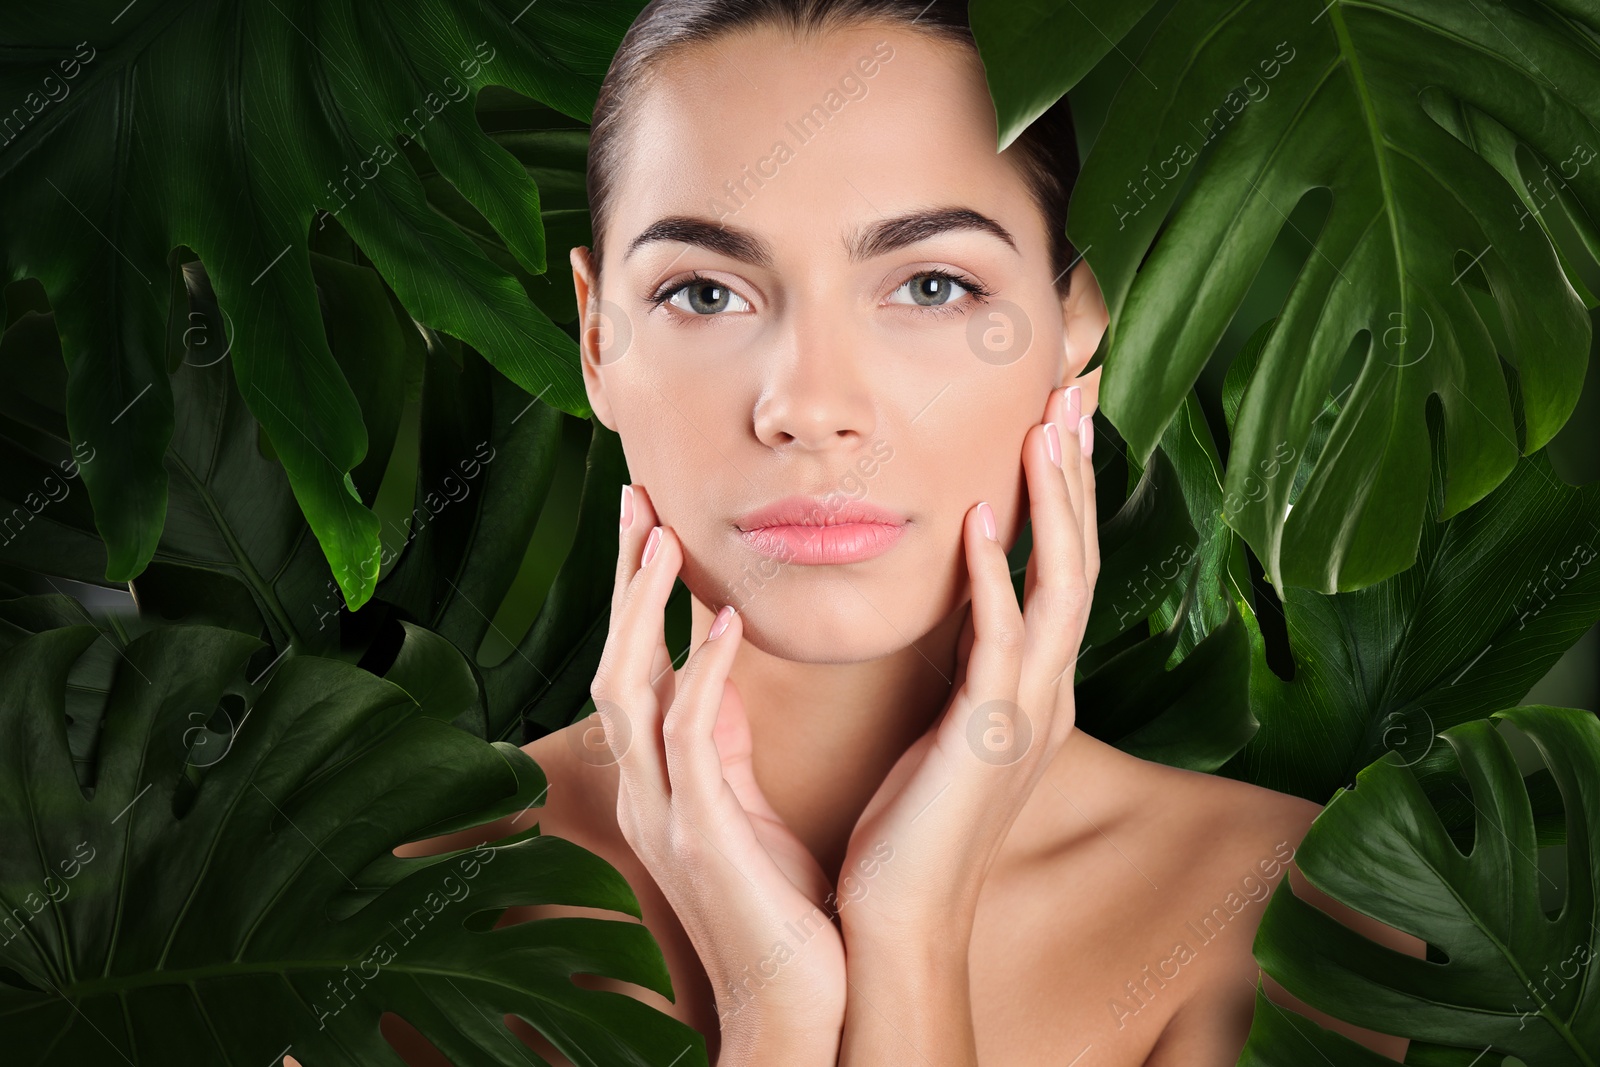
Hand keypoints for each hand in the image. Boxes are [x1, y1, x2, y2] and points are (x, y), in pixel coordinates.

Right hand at [592, 484, 844, 1061]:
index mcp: (662, 777)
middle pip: (612, 658)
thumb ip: (723, 741)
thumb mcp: (744, 807)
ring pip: (627, 688)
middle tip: (637, 494)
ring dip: (642, 609)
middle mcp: (647, 787)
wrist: (794, 1002)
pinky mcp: (699, 835)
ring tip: (665, 535)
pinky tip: (723, 621)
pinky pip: (689, 738)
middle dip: (623, 577)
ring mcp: (664, 812)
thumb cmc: (780, 904)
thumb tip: (713, 665)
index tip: (654, 519)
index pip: (635, 662)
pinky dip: (700, 672)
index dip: (638, 590)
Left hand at [838, 380, 1100, 943]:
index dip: (1063, 491)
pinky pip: (1000, 643)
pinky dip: (993, 580)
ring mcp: (1026, 714)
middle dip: (1075, 473)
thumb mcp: (944, 727)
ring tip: (1047, 428)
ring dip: (1054, 505)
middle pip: (1078, 558)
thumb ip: (962, 663)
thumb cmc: (909, 827)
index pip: (1059, 567)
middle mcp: (1046, 691)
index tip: (1055, 420)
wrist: (900, 920)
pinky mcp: (990, 738)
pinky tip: (977, 524)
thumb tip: (957, 601)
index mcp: (1033, 686)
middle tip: (1074, 391)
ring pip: (1061, 588)